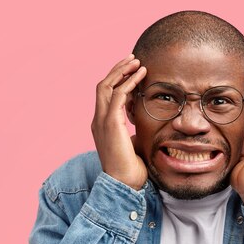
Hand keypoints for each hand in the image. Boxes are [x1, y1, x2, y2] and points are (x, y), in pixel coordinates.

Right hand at [91, 54, 147, 189]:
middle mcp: (98, 120)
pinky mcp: (111, 124)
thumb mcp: (132, 145)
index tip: (131, 71)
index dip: (117, 80)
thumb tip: (144, 127)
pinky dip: (129, 82)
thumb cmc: (131, 170)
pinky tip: (141, 75)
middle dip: (117, 70)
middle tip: (132, 59)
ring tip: (137, 62)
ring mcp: (102, 121)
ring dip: (122, 71)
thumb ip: (133, 132)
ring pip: (107, 86)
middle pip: (102, 86)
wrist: (123, 184)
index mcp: (102, 125)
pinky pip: (118, 95)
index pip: (105, 95)